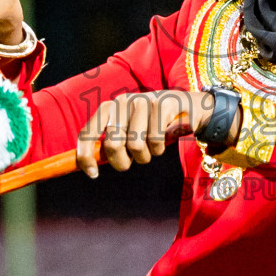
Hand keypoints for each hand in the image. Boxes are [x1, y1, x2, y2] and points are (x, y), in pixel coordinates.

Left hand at [77, 89, 229, 177]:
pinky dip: (159, 149)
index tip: (93, 174)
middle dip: (123, 162)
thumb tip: (90, 165)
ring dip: (144, 156)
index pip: (88, 133)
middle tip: (133, 160)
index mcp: (109, 107)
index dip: (85, 156)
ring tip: (151, 148)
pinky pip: (155, 141)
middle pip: (112, 145)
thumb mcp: (129, 132)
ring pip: (135, 145)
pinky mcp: (162, 104)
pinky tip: (165, 138)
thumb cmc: (154, 125)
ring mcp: (142, 101)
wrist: (189, 108)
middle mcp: (122, 101)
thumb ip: (111, 144)